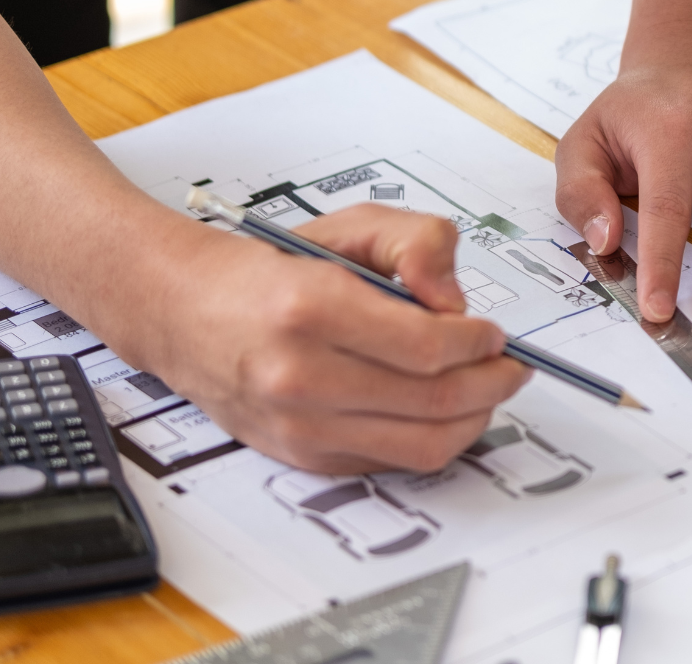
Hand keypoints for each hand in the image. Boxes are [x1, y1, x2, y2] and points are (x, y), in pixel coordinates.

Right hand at [137, 204, 527, 473]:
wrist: (182, 311)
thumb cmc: (269, 270)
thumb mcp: (348, 227)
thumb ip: (416, 242)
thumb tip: (455, 301)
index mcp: (311, 310)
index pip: (426, 346)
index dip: (478, 343)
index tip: (493, 334)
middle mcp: (299, 376)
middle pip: (433, 401)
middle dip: (491, 384)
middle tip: (509, 367)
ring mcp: (297, 426)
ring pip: (420, 446)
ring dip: (473, 420)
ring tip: (486, 391)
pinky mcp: (300, 456)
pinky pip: (390, 463)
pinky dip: (431, 440)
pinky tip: (440, 411)